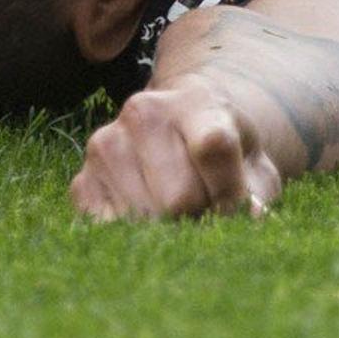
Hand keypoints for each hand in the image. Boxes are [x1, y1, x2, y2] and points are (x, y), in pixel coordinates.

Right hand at [69, 84, 283, 220]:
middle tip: (205, 207)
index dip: (230, 192)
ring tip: (178, 208)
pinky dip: (134, 236)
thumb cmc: (225, 153)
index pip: (214, 147)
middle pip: (178, 198)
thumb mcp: (254, 165)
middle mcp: (144, 113)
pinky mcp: (82, 180)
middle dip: (199, 216)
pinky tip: (148, 215)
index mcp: (195, 101)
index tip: (237, 206)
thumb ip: (256, 193)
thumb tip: (250, 216)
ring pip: (145, 218)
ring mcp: (106, 143)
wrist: (183, 130)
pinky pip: (109, 229)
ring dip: (168, 229)